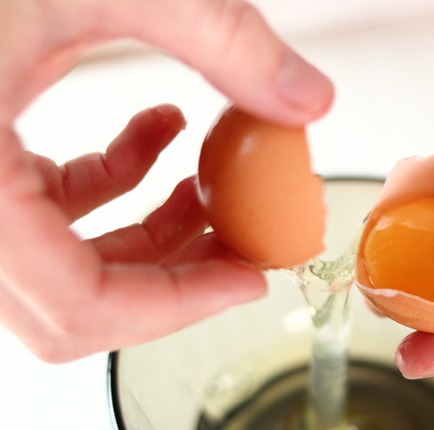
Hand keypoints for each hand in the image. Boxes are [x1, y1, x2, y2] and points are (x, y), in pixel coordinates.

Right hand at [0, 0, 333, 361]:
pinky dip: (112, 187)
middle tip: (240, 248)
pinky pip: (45, 208)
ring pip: (62, 262)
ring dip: (149, 235)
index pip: (77, 300)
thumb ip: (223, 39)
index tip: (247, 279)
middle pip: (71, 301)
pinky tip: (159, 134)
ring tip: (211, 191)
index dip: (179, 304)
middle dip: (171, 279)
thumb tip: (307, 97)